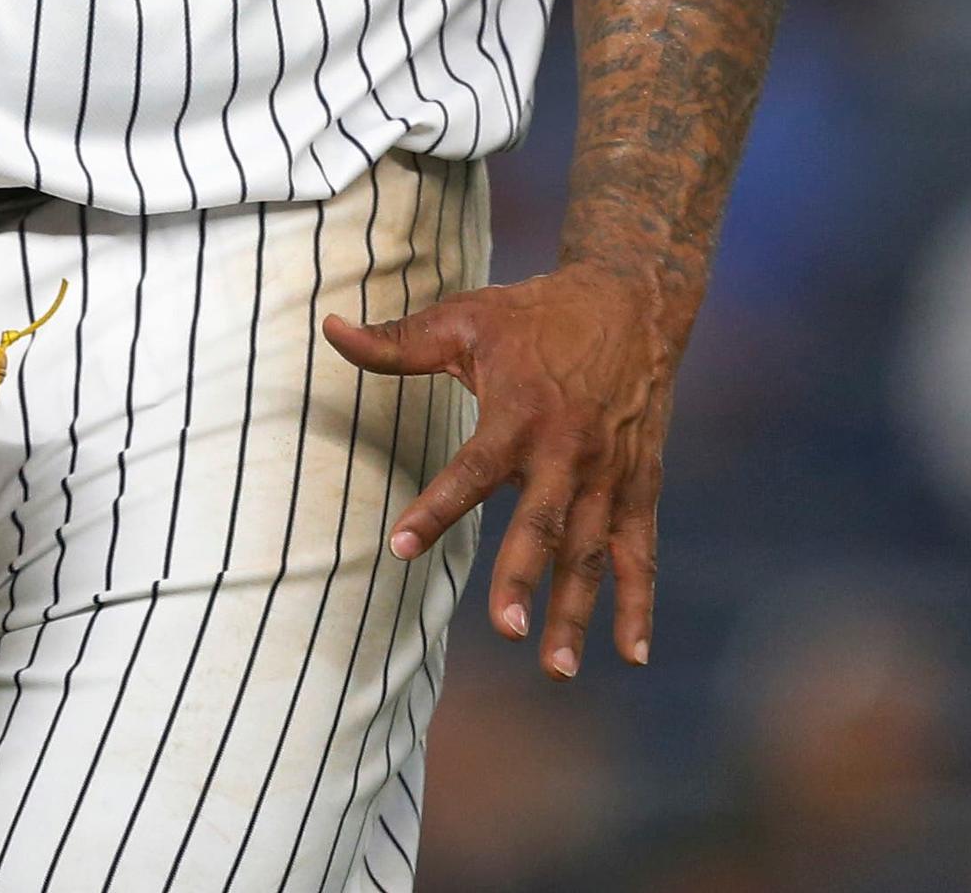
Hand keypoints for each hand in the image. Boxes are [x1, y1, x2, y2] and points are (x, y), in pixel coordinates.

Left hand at [322, 260, 685, 679]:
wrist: (632, 302)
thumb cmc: (536, 314)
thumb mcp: (466, 319)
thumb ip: (397, 341)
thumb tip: (329, 329)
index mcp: (520, 412)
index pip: (473, 468)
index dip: (436, 507)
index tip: (399, 545)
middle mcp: (569, 451)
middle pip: (544, 523)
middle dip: (524, 577)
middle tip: (504, 628)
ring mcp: (610, 476)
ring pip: (591, 553)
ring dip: (577, 611)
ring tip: (555, 668)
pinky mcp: (641, 489)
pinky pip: (641, 554)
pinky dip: (639, 605)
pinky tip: (632, 657)